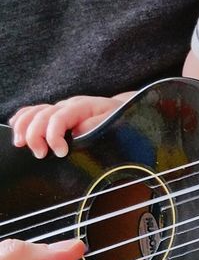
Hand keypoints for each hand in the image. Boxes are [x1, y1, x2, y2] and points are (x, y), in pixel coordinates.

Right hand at [9, 94, 130, 157]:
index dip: (54, 136)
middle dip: (36, 135)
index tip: (59, 152)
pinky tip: (15, 128)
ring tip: (20, 144)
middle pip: (42, 115)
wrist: (121, 109)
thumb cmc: (117, 119)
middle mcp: (67, 105)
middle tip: (40, 154)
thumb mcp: (115, 123)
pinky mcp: (54, 114)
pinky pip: (33, 111)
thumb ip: (97, 126)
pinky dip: (22, 119)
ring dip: (23, 127)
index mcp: (81, 107)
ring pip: (34, 111)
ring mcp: (59, 108)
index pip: (59, 117)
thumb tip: (79, 131)